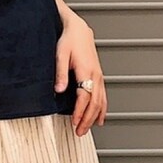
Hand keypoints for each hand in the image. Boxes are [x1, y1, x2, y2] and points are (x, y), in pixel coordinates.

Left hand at [54, 14, 106, 133]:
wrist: (79, 30)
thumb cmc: (69, 40)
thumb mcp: (60, 54)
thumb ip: (60, 73)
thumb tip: (58, 90)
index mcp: (86, 71)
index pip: (84, 97)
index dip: (79, 112)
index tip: (74, 123)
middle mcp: (96, 75)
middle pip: (95, 103)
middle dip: (87, 120)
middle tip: (79, 132)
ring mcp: (99, 77)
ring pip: (101, 102)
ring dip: (94, 117)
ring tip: (87, 129)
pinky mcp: (99, 77)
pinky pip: (103, 97)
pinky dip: (102, 110)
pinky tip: (100, 119)